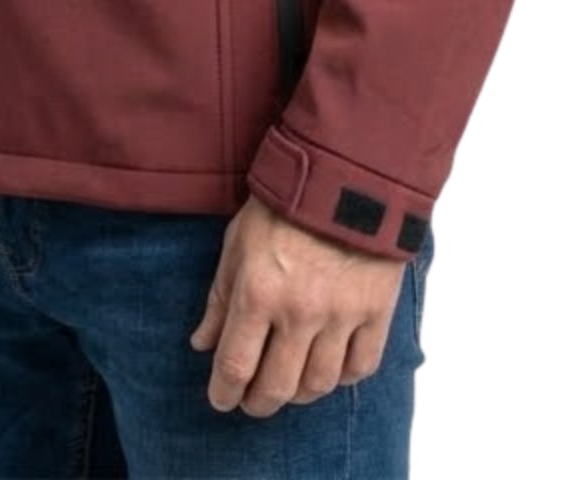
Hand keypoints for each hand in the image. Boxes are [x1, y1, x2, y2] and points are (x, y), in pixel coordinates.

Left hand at [188, 192, 406, 416]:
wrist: (346, 175)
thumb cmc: (284, 205)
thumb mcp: (238, 242)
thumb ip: (220, 297)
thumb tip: (202, 344)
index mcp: (258, 292)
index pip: (235, 365)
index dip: (224, 392)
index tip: (221, 398)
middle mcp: (300, 311)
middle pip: (277, 387)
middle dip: (258, 403)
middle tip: (252, 401)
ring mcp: (341, 314)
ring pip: (318, 384)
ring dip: (298, 394)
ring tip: (289, 385)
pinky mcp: (376, 311)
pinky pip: (360, 367)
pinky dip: (342, 377)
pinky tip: (328, 368)